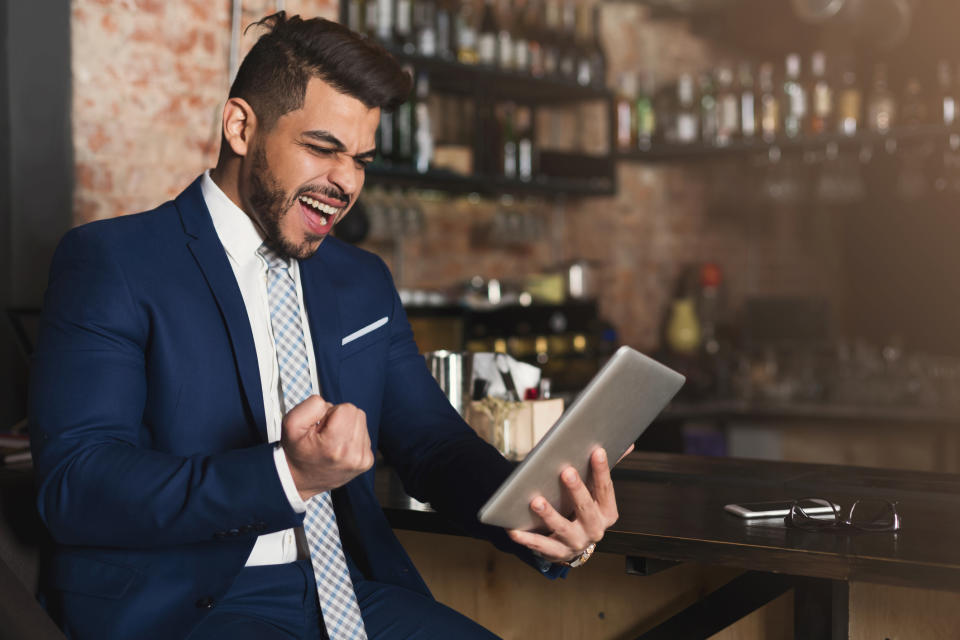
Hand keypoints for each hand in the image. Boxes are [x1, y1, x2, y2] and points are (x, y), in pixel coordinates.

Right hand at [281, 395, 373, 500]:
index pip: (347, 408)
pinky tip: (339, 448)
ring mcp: (361, 460)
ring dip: (347, 427)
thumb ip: (311, 406)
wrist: (300, 479)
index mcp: (334, 446)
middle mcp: (352, 455)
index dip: (331, 413)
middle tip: (326, 434)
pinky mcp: (366, 462)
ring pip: (361, 423)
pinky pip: (364, 435)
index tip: (321, 427)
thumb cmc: (296, 451)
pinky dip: (352, 437)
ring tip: (332, 441)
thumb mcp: (291, 424)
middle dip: (340, 419)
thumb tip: (330, 405)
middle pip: (357, 413)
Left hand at [507, 445, 632, 563]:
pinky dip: (526, 539)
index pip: (606, 489)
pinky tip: (513, 530)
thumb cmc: (583, 510)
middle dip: (577, 490)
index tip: (597, 451)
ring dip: (550, 515)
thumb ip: (603, 471)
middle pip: (586, 509)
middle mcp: (595, 530)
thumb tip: (628, 444)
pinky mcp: (556, 553)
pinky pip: (540, 545)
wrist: (572, 545)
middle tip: (566, 471)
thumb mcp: (596, 493)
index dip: (602, 471)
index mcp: (607, 513)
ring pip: (563, 529)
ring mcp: (576, 543)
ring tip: (536, 501)